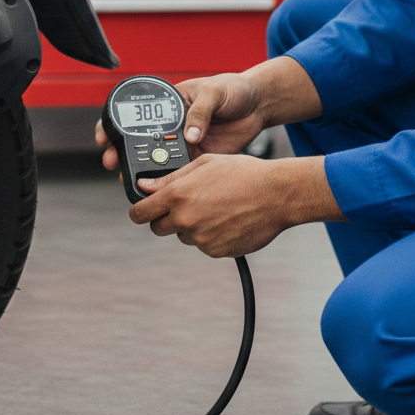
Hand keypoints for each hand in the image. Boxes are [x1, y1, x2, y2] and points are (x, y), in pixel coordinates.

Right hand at [94, 56, 320, 171]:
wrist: (259, 105)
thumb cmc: (234, 90)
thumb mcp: (215, 92)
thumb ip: (201, 112)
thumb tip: (190, 136)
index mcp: (171, 104)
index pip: (137, 114)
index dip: (117, 124)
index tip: (106, 136)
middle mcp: (172, 125)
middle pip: (141, 140)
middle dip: (122, 151)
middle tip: (111, 161)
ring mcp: (184, 142)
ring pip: (157, 159)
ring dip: (143, 170)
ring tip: (129, 180)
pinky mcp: (198, 158)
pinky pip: (180, 172)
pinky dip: (169, 181)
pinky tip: (159, 189)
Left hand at [127, 154, 339, 256]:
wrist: (276, 194)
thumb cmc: (242, 173)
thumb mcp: (204, 164)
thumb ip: (171, 178)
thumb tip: (146, 186)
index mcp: (178, 196)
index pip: (140, 213)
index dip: (138, 211)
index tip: (141, 210)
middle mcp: (186, 220)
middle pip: (158, 228)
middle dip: (165, 218)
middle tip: (183, 206)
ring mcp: (201, 239)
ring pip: (184, 236)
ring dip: (191, 226)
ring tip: (215, 207)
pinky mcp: (217, 251)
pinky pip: (204, 245)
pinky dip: (210, 235)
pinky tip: (226, 219)